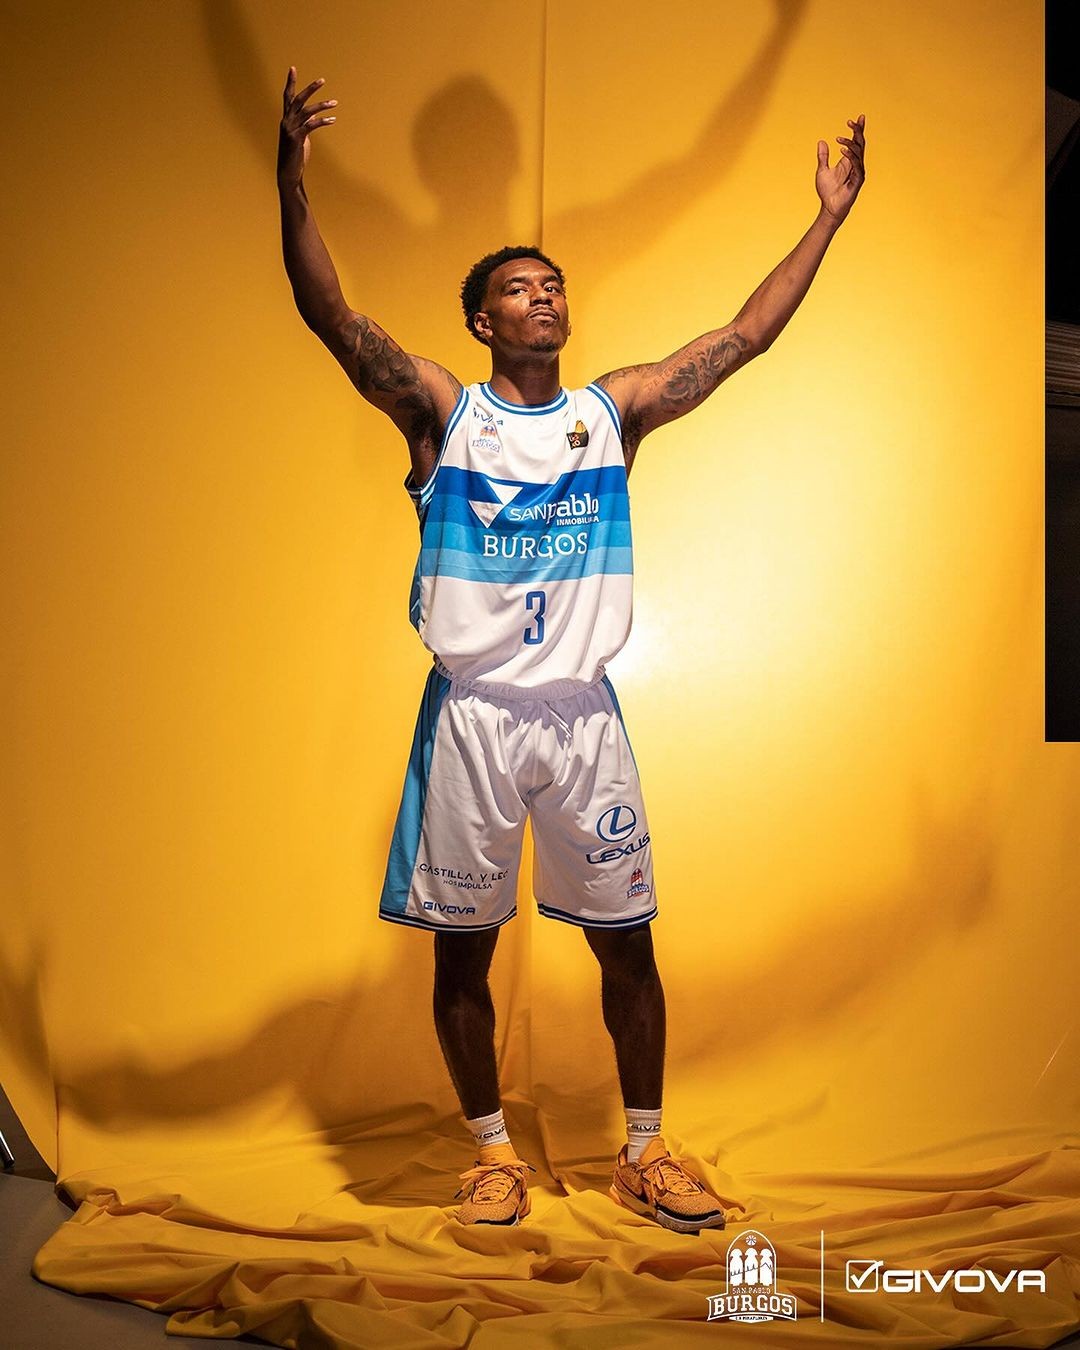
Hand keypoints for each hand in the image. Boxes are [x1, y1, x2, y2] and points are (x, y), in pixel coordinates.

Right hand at [278, 67, 336, 187]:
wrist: (288, 174)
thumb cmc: (295, 156)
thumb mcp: (300, 137)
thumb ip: (305, 124)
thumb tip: (314, 115)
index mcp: (286, 119)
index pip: (287, 97)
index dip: (290, 82)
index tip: (293, 68)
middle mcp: (286, 122)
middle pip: (297, 99)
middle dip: (310, 89)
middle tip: (322, 80)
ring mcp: (290, 130)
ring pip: (306, 111)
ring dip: (322, 106)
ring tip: (334, 103)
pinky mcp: (296, 139)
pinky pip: (311, 125)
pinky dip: (322, 121)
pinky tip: (333, 120)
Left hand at [815, 114, 865, 222]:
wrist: (829, 207)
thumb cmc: (827, 191)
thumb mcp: (822, 170)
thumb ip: (823, 156)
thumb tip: (821, 141)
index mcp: (849, 160)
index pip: (856, 142)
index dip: (858, 130)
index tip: (860, 117)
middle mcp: (855, 164)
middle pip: (860, 143)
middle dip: (857, 131)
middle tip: (851, 122)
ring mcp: (858, 171)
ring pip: (858, 152)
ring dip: (850, 144)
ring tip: (839, 139)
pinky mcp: (857, 180)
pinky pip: (856, 165)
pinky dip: (850, 157)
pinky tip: (842, 150)